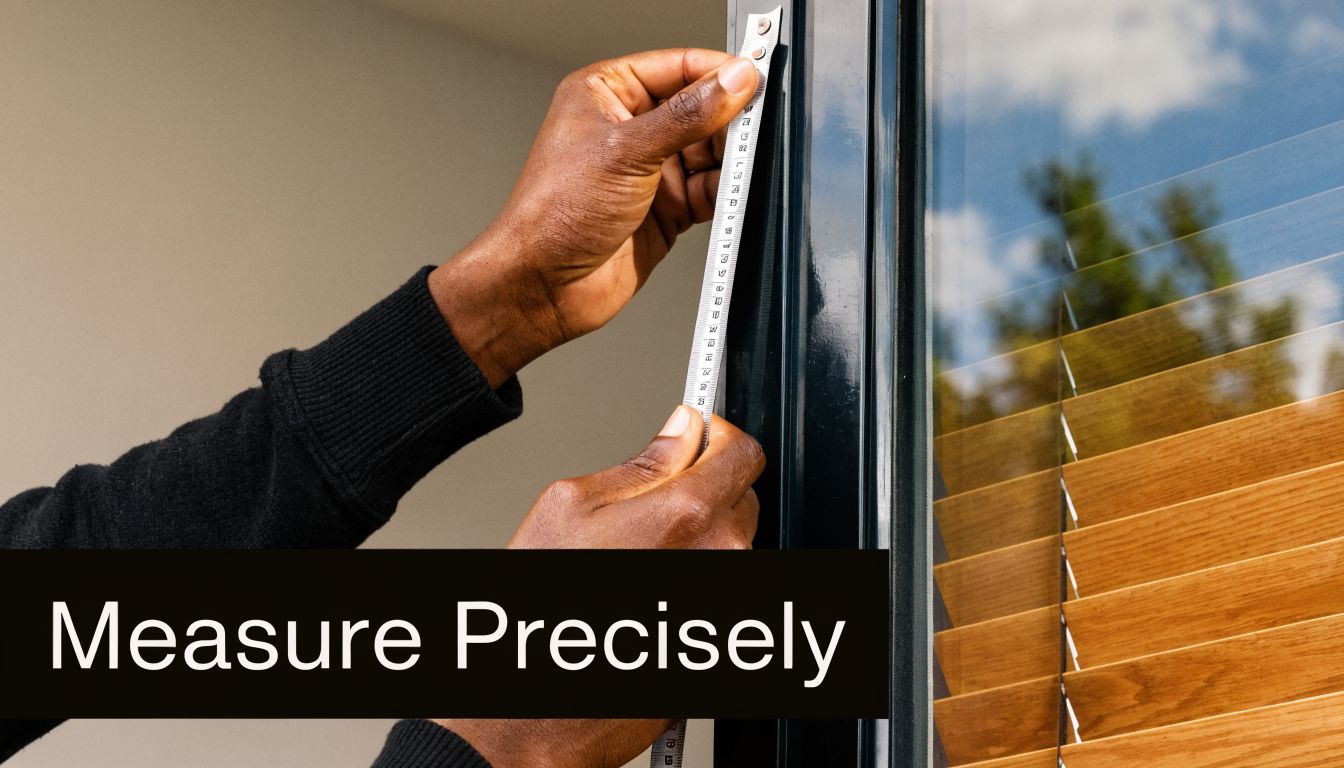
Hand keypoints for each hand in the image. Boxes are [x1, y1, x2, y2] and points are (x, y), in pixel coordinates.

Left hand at [429, 50, 760, 387]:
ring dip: (732, 158)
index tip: (755, 77)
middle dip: (730, 118)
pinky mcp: (665, 209)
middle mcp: (630, 128)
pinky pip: (709, 190)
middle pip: (700, 108)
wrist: (544, 287)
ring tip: (749, 164)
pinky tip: (736, 192)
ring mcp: (649, 170)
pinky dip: (727, 192)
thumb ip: (688, 115)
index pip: (677, 67)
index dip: (718, 71)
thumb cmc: (554, 213)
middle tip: (758, 126)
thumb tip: (733, 81)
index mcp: (607, 94)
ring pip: (710, 152)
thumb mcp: (626, 151)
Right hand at [438, 406, 763, 766]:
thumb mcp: (571, 506)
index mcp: (686, 516)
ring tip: (639, 565)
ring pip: (733, 546)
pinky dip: (698, 583)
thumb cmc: (540, 616)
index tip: (697, 439)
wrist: (535, 709)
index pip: (742, 450)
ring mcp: (732, 606)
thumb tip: (679, 433)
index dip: (716, 437)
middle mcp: (724, 560)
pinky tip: (650, 599)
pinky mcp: (730, 642)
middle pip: (741, 496)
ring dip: (699, 541)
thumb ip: (641, 464)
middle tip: (649, 510)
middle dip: (704, 490)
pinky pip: (726, 591)